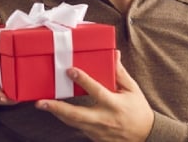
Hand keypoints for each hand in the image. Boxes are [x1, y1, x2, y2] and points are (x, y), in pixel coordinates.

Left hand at [35, 51, 153, 141]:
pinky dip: (67, 119)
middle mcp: (105, 119)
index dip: (83, 80)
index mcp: (115, 104)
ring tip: (43, 104)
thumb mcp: (132, 90)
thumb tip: (113, 54)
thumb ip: (120, 73)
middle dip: (58, 108)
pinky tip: (58, 111)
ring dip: (57, 113)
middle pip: (77, 114)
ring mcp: (98, 131)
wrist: (146, 136)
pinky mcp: (94, 137)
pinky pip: (78, 128)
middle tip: (41, 102)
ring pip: (73, 123)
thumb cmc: (138, 110)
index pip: (97, 91)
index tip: (70, 70)